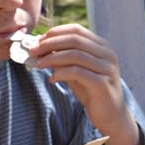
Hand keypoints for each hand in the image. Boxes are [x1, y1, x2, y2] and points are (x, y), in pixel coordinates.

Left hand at [29, 24, 141, 144]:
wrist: (110, 114)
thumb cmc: (92, 90)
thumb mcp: (78, 70)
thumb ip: (64, 58)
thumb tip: (40, 46)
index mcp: (103, 46)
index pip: (76, 30)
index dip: (55, 33)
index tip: (38, 40)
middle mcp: (107, 54)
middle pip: (75, 40)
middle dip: (50, 44)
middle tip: (33, 51)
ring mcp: (107, 68)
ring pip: (75, 55)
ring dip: (53, 58)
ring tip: (39, 65)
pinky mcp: (103, 83)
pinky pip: (77, 72)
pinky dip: (61, 73)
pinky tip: (52, 79)